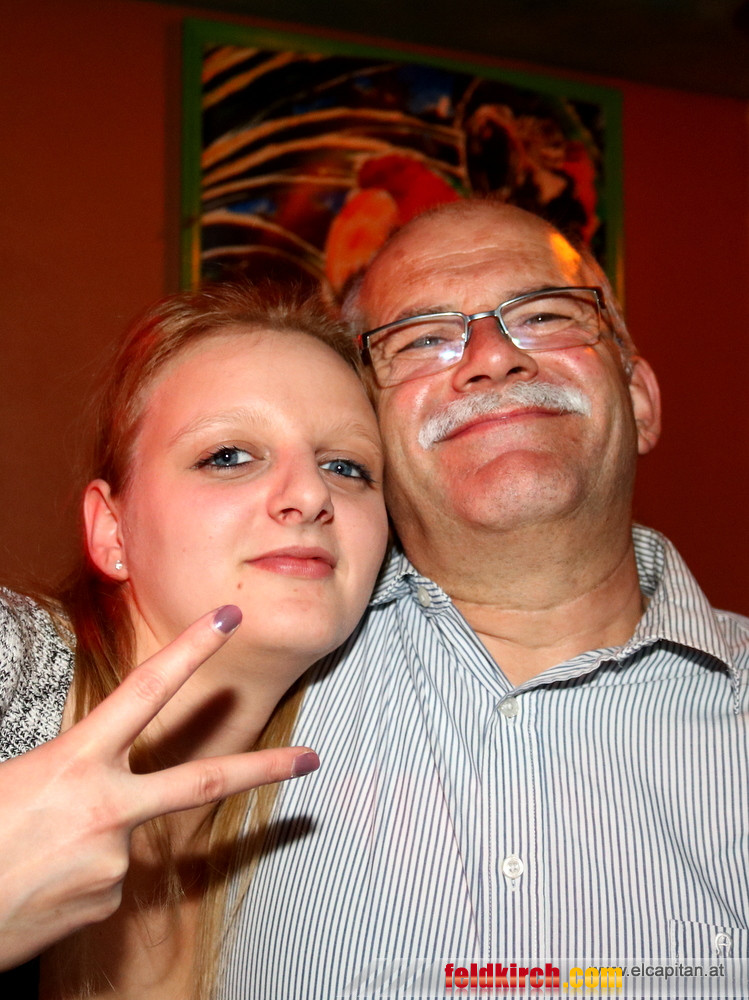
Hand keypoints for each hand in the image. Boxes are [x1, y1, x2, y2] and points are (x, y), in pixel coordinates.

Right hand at [0, 605, 317, 969]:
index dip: (190, 650)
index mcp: (75, 764)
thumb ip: (68, 772)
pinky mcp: (108, 903)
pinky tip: (42, 882)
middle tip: (313, 758)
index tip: (228, 618)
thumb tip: (91, 784)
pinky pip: (108, 877)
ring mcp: (114, 862)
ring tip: (31, 857)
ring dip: (90, 841)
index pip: (145, 692)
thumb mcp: (12, 780)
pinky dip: (81, 873)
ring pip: (124, 836)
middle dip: (265, 768)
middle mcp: (107, 809)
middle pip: (204, 781)